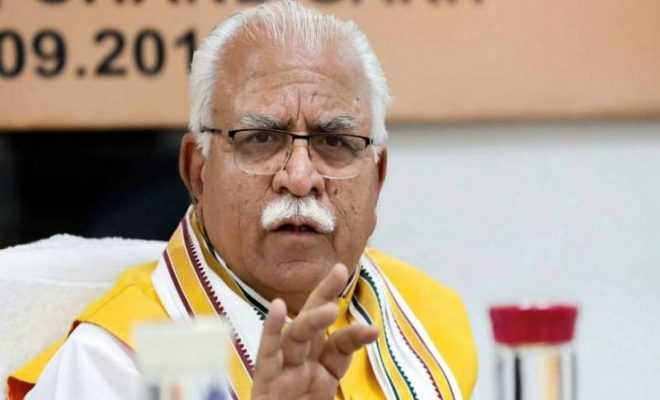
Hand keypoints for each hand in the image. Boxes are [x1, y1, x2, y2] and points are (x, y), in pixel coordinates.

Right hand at [251, 263, 378, 399]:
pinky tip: (276, 308)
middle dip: (325, 294)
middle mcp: (301, 365)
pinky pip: (267, 353)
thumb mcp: (329, 395)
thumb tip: (370, 341)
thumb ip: (339, 370)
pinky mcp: (265, 382)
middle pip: (314, 324)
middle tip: (340, 268)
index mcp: (319, 372)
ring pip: (296, 336)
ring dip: (311, 319)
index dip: (353, 335)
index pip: (338, 346)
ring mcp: (283, 372)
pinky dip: (271, 330)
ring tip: (329, 307)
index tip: (372, 330)